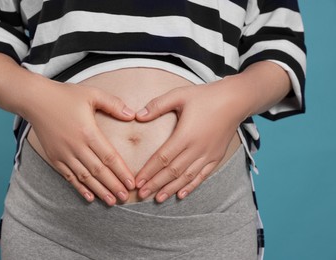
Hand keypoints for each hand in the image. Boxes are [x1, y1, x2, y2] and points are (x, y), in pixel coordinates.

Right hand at [25, 81, 135, 205]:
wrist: (35, 100)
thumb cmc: (65, 95)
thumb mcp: (92, 94)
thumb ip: (114, 104)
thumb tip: (132, 115)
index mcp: (88, 132)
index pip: (109, 157)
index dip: (121, 172)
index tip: (131, 183)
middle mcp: (76, 146)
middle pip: (99, 171)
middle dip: (114, 185)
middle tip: (125, 197)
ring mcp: (64, 154)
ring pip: (85, 177)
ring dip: (99, 190)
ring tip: (112, 201)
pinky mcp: (54, 157)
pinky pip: (68, 176)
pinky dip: (79, 188)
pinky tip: (89, 197)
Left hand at [135, 79, 248, 202]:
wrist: (235, 100)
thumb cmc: (206, 96)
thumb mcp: (180, 95)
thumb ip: (157, 105)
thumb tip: (137, 115)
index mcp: (185, 134)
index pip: (162, 158)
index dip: (149, 171)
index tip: (137, 182)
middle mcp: (197, 148)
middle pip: (172, 171)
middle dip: (155, 184)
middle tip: (141, 195)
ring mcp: (208, 154)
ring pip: (186, 176)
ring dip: (171, 189)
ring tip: (158, 199)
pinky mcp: (216, 156)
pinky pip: (202, 175)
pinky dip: (191, 186)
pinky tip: (181, 194)